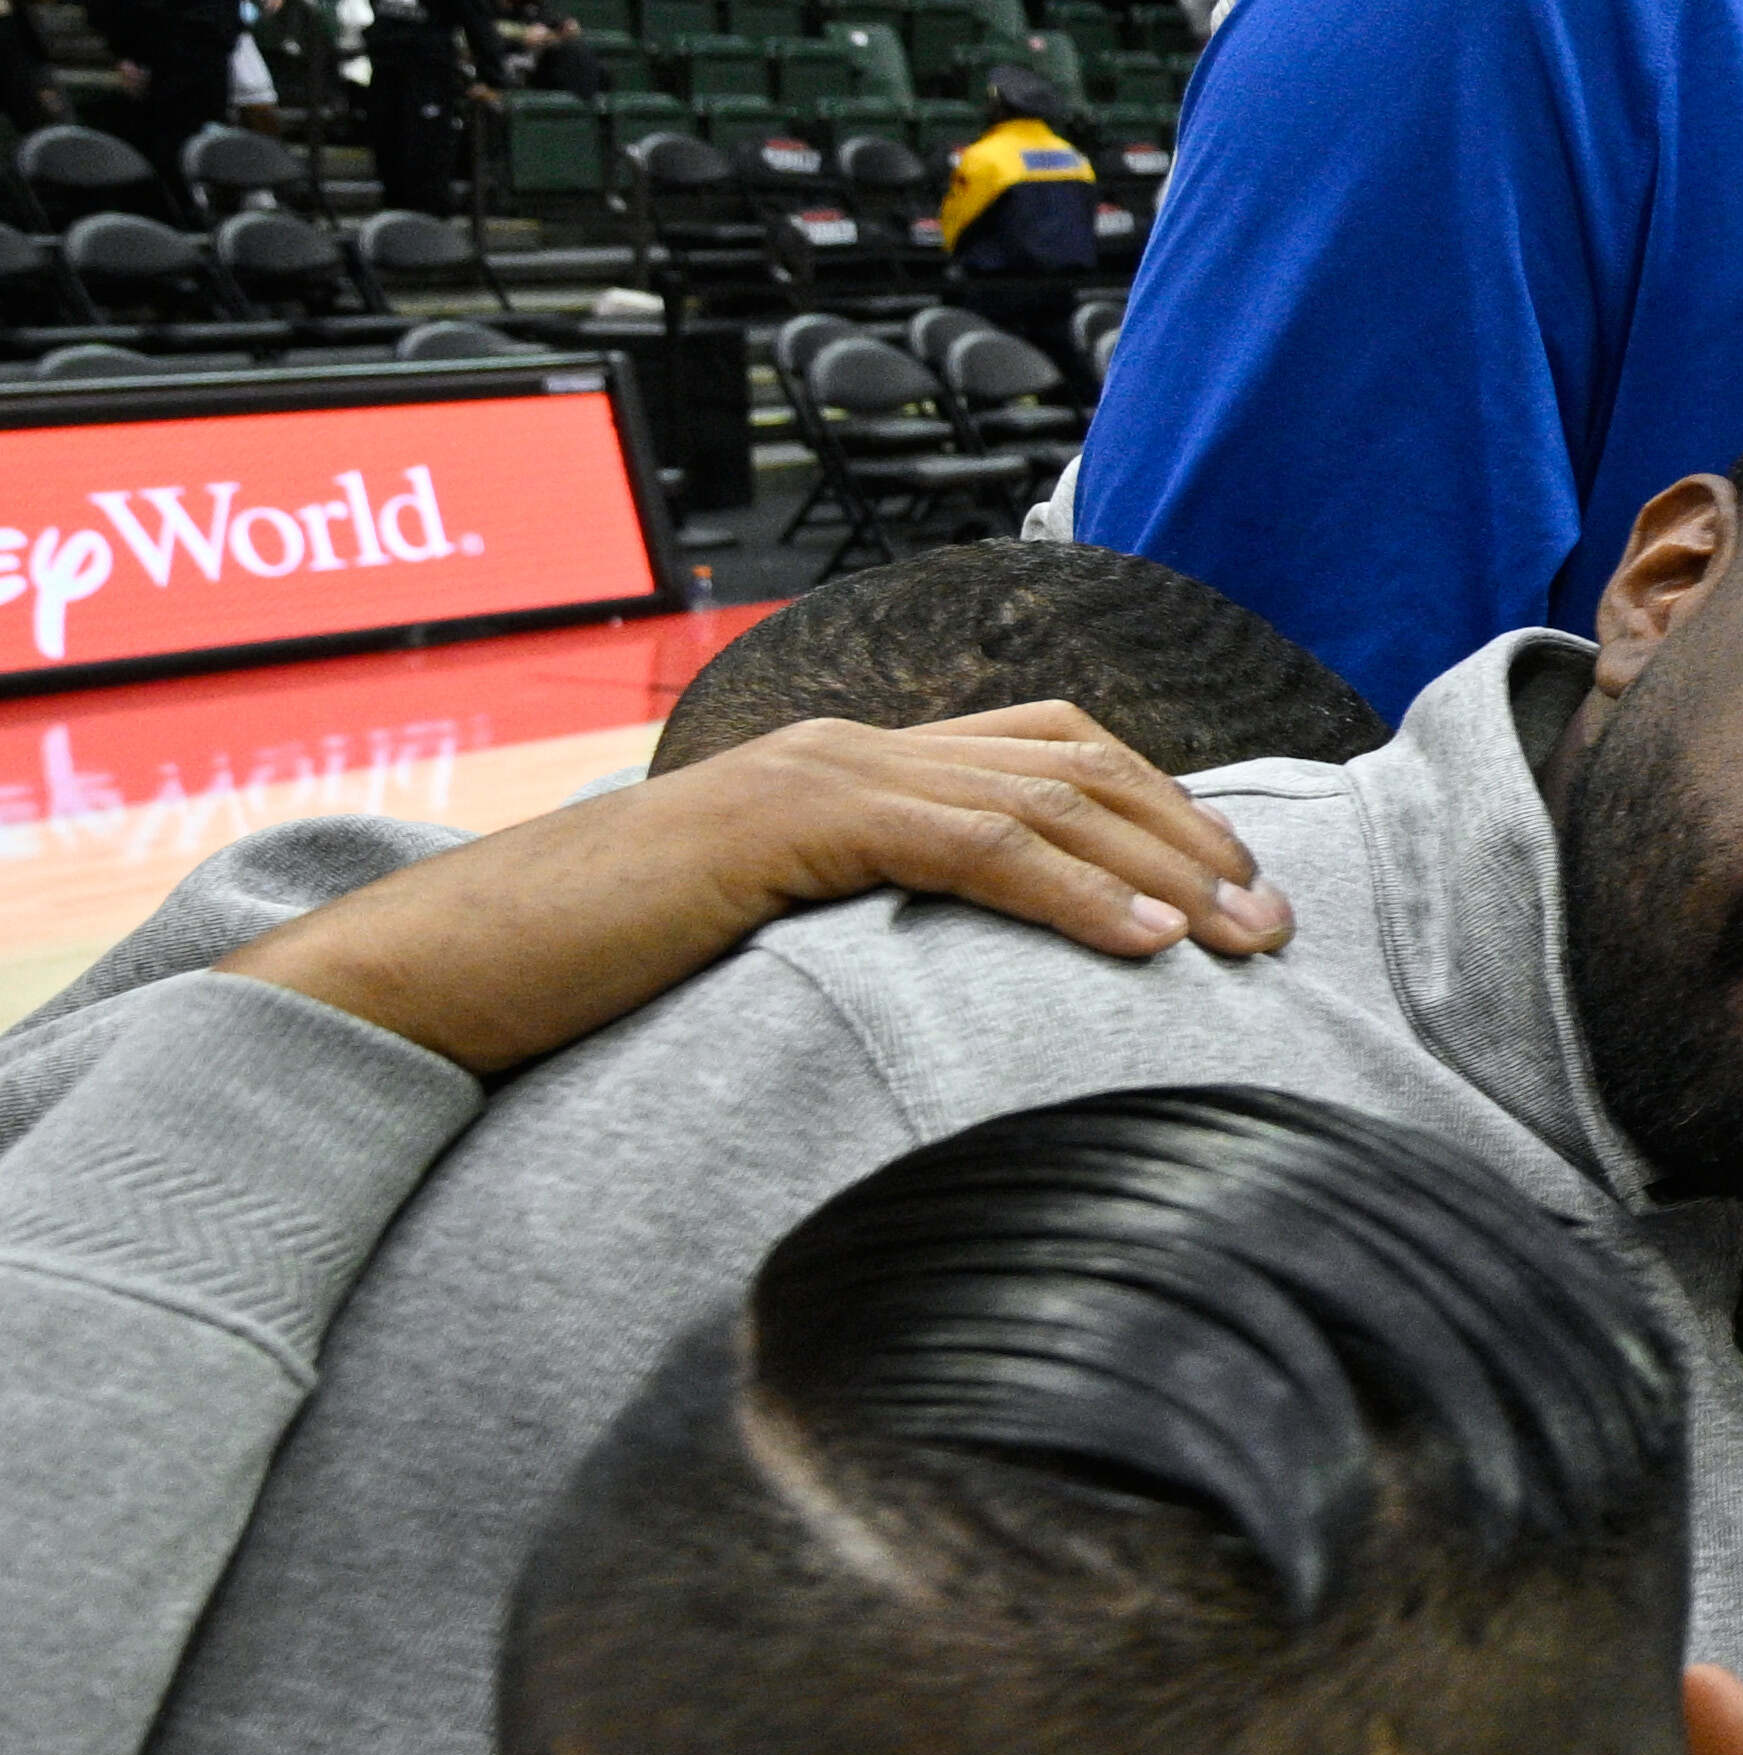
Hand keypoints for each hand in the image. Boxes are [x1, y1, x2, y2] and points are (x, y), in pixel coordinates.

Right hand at [220, 701, 1288, 1077]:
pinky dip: (1072, 892)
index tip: (1243, 892)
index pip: (1056, 754)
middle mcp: (855, 746)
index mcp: (859, 765)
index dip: (1165, 812)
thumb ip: (881, 937)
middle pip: (1079, 763)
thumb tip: (978, 1008)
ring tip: (1246, 939)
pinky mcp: (787, 825)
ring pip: (1044, 795)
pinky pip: (968, 844)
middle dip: (1196, 837)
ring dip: (1165, 865)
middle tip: (1282, 922)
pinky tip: (1144, 944)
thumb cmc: (606, 980)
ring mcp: (822, 773)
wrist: (448, 970)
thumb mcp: (784, 948)